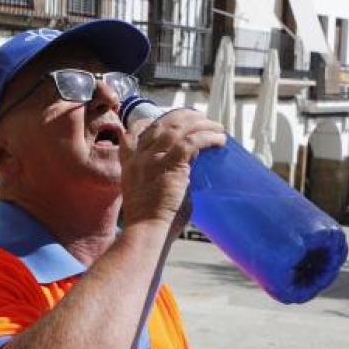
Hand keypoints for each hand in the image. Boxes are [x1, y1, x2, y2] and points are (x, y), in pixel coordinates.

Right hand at [121, 109, 224, 232]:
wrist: (146, 232)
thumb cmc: (152, 221)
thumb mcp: (148, 191)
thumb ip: (161, 175)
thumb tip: (185, 173)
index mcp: (129, 162)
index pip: (134, 131)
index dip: (154, 121)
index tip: (170, 120)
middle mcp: (139, 156)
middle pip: (162, 123)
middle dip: (184, 116)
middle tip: (202, 119)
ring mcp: (152, 158)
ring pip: (179, 128)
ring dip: (202, 124)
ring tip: (217, 128)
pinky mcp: (169, 164)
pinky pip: (192, 141)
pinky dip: (208, 137)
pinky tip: (220, 140)